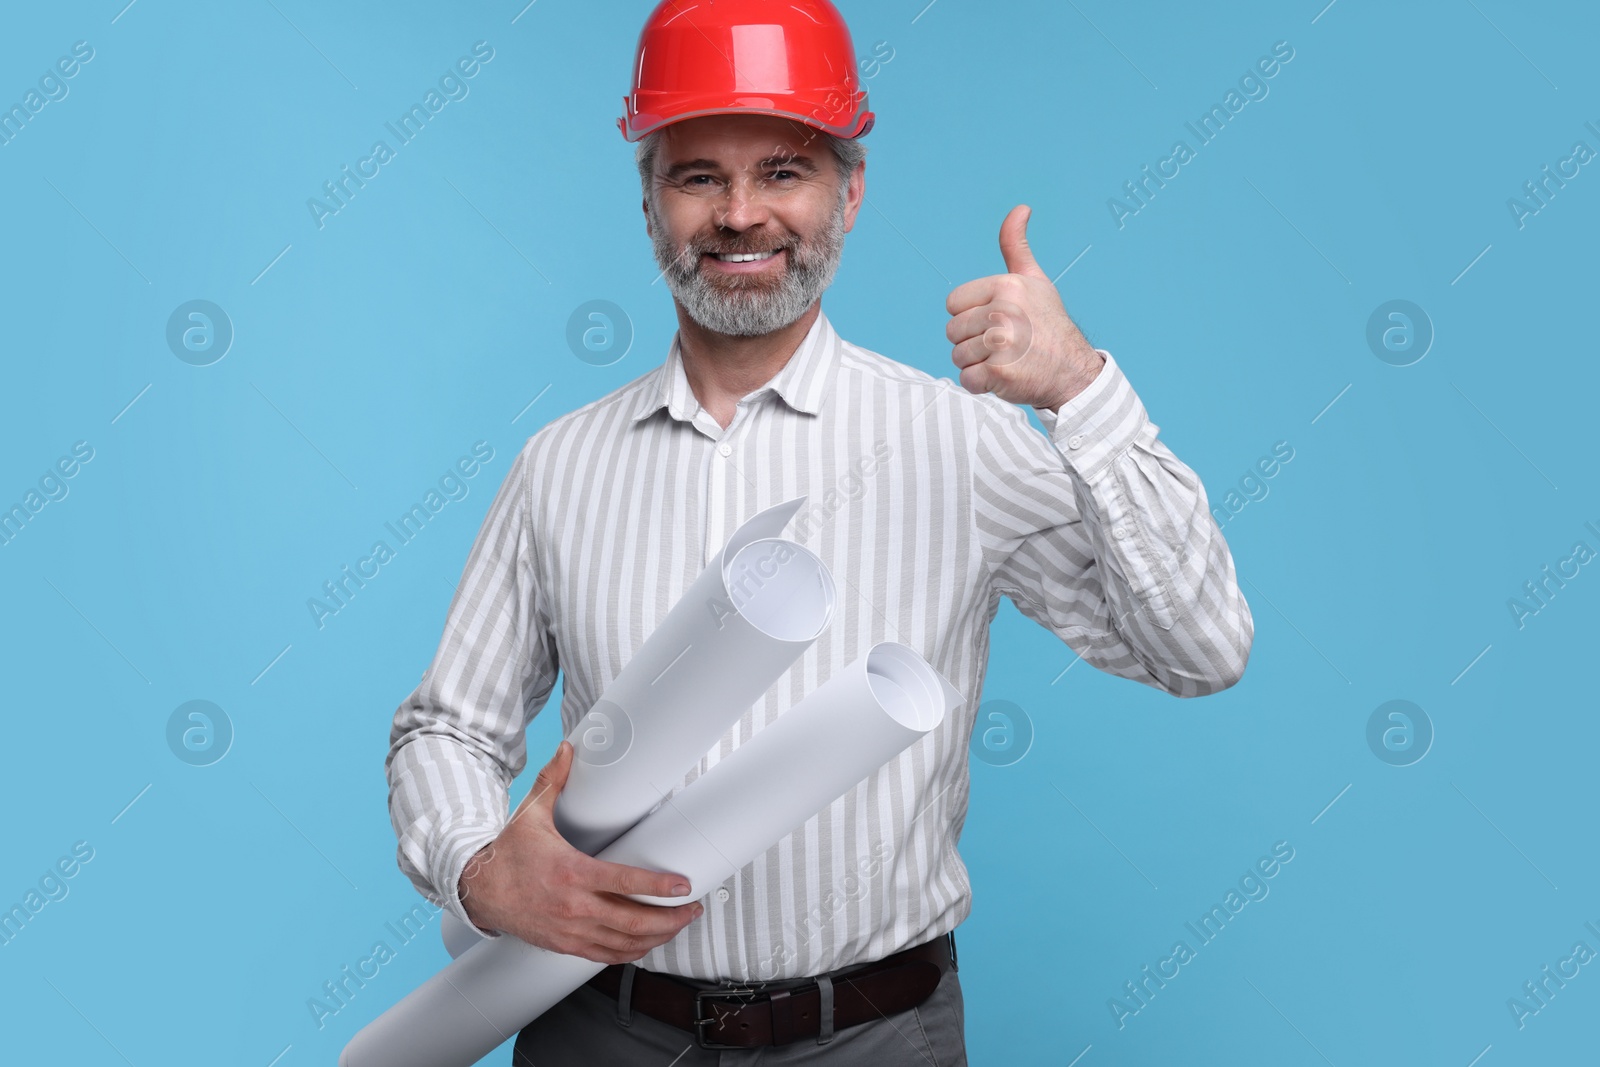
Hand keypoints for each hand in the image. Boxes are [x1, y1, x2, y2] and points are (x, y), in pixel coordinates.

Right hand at [457, 740, 703, 963]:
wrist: (478, 890)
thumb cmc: (508, 853)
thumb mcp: (530, 814)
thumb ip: (553, 781)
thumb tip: (567, 748)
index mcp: (571, 873)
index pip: (624, 884)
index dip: (658, 887)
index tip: (683, 886)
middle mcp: (573, 907)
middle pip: (633, 922)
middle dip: (670, 919)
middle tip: (691, 910)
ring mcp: (570, 930)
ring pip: (623, 944)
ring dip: (656, 938)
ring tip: (677, 926)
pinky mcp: (564, 945)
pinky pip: (605, 956)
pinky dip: (630, 953)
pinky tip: (645, 945)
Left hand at [945, 204, 1104, 408]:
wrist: (1074, 372)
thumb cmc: (1049, 325)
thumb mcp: (1035, 280)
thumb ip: (1016, 247)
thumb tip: (1020, 208)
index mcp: (1006, 286)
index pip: (954, 304)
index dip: (971, 316)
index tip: (997, 322)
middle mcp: (1004, 311)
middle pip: (952, 331)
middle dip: (972, 342)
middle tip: (1004, 345)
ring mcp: (1001, 342)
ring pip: (958, 356)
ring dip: (976, 364)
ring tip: (1005, 360)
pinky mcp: (999, 372)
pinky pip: (967, 379)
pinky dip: (981, 385)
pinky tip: (1004, 377)